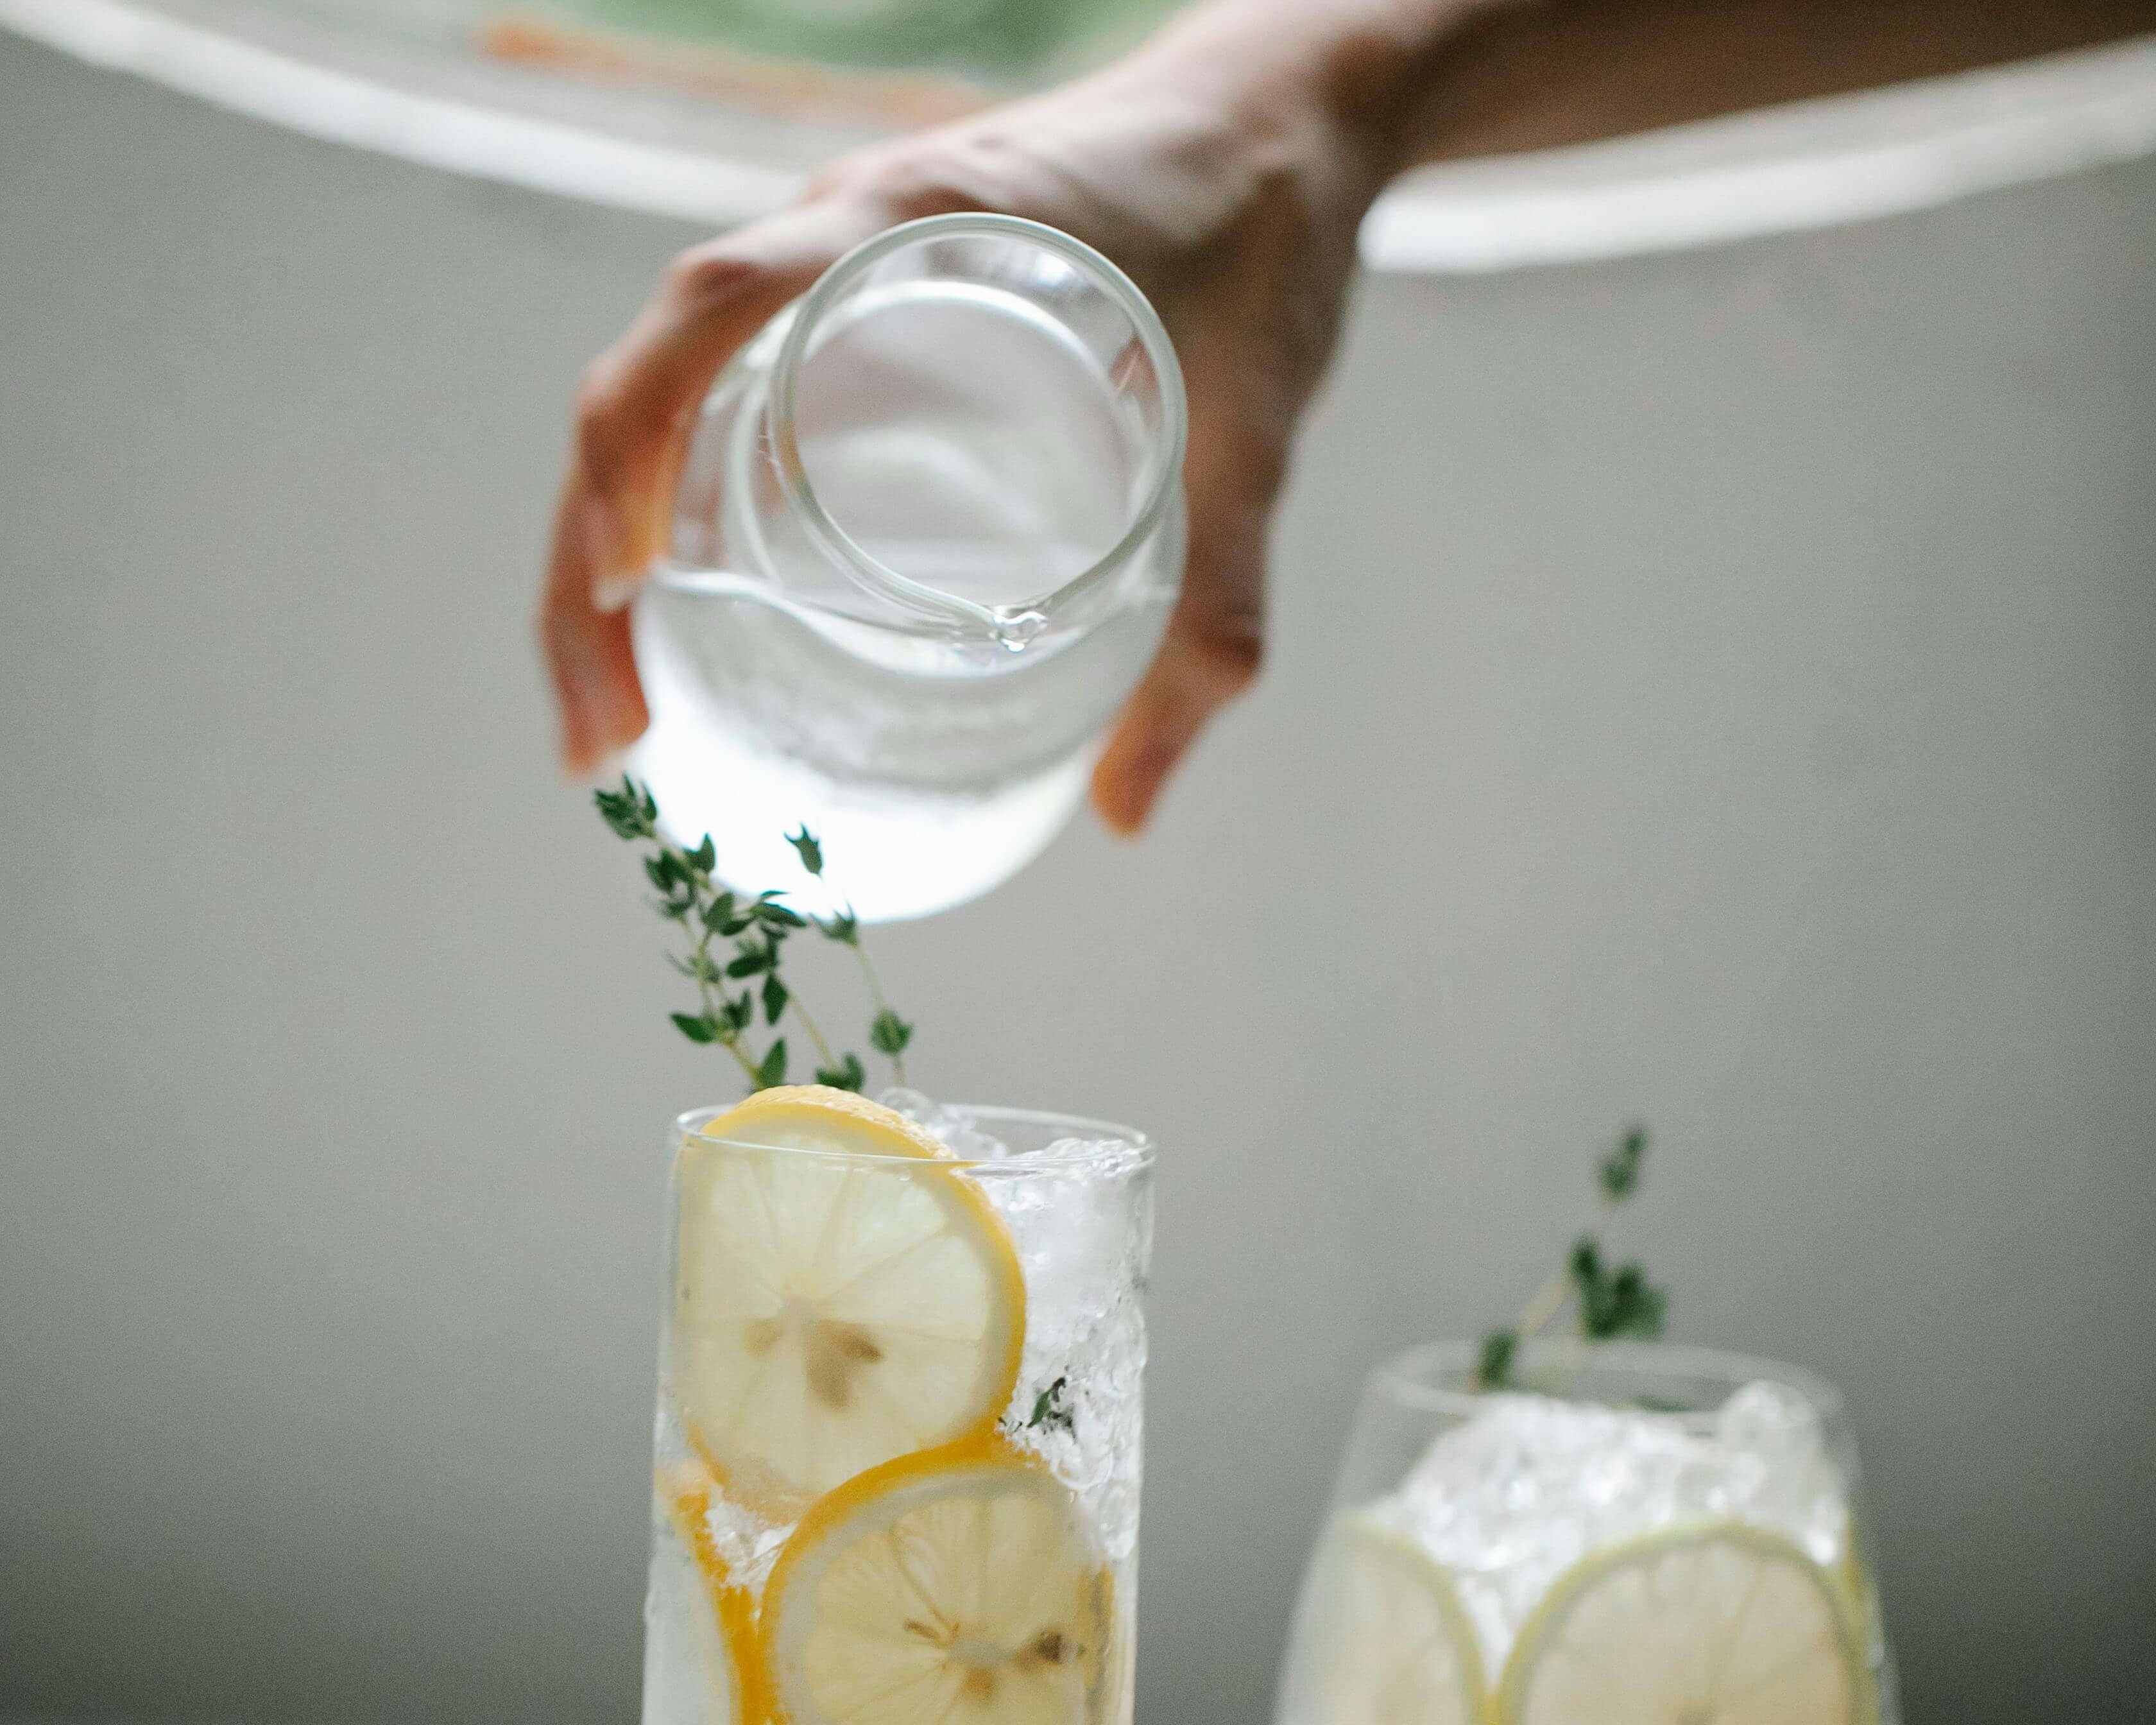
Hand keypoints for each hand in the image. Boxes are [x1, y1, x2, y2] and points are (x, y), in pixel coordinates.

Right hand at [541, 1, 1419, 829]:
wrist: (1287, 119)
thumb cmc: (1268, 242)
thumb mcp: (1251, 439)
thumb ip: (1212, 618)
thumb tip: (1128, 815)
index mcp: (918, 222)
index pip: (713, 306)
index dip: (634, 444)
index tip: (624, 592)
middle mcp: (846, 234)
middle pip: (645, 382)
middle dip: (588, 564)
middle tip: (608, 734)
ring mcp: (840, 268)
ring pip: (668, 401)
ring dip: (613, 545)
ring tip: (622, 704)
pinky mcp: (860, 307)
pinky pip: (730, 398)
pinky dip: (680, 505)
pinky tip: (692, 613)